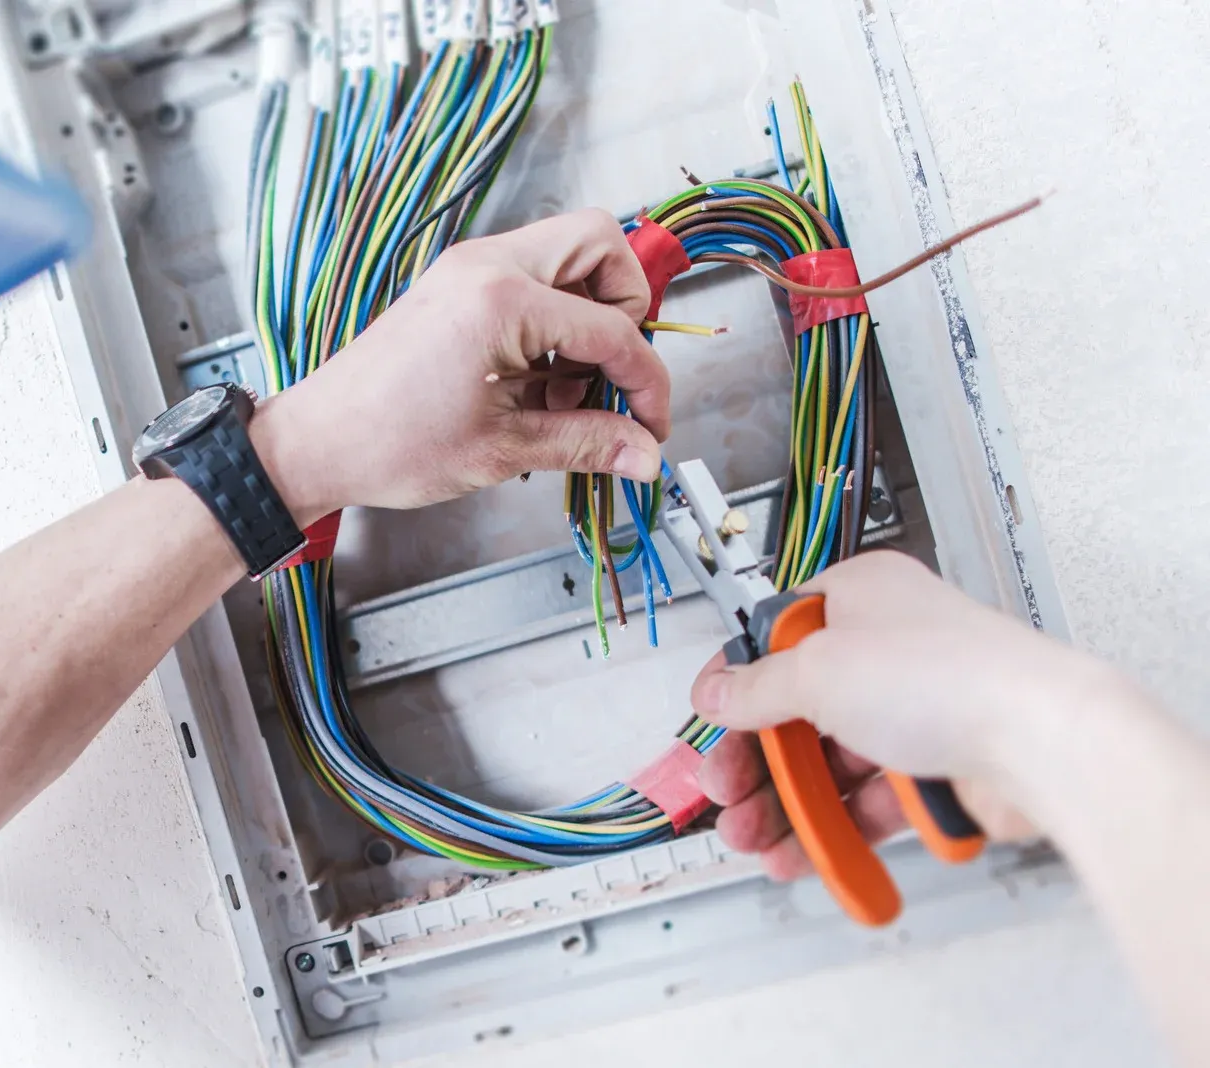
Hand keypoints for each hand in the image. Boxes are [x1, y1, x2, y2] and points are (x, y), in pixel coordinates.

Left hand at [252, 209, 668, 523]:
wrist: (317, 441)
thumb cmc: (388, 443)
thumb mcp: (503, 450)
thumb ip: (587, 443)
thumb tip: (644, 454)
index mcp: (501, 300)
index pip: (613, 329)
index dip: (646, 382)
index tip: (651, 425)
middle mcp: (487, 265)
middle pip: (602, 244)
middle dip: (626, 310)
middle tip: (613, 375)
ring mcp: (470, 269)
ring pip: (570, 257)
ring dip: (589, 319)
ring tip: (566, 393)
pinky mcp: (460, 285)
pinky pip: (535, 282)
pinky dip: (555, 325)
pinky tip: (537, 386)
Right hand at [691, 551, 1105, 878]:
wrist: (1042, 741)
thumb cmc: (952, 675)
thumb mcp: (820, 670)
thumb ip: (757, 686)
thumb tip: (718, 691)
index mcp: (860, 598)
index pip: (777, 636)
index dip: (738, 680)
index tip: (710, 719)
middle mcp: (888, 649)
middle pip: (799, 707)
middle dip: (755, 758)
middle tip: (726, 794)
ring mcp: (915, 709)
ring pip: (832, 761)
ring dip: (787, 802)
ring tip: (756, 839)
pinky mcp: (937, 767)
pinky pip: (870, 799)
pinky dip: (835, 827)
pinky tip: (805, 852)